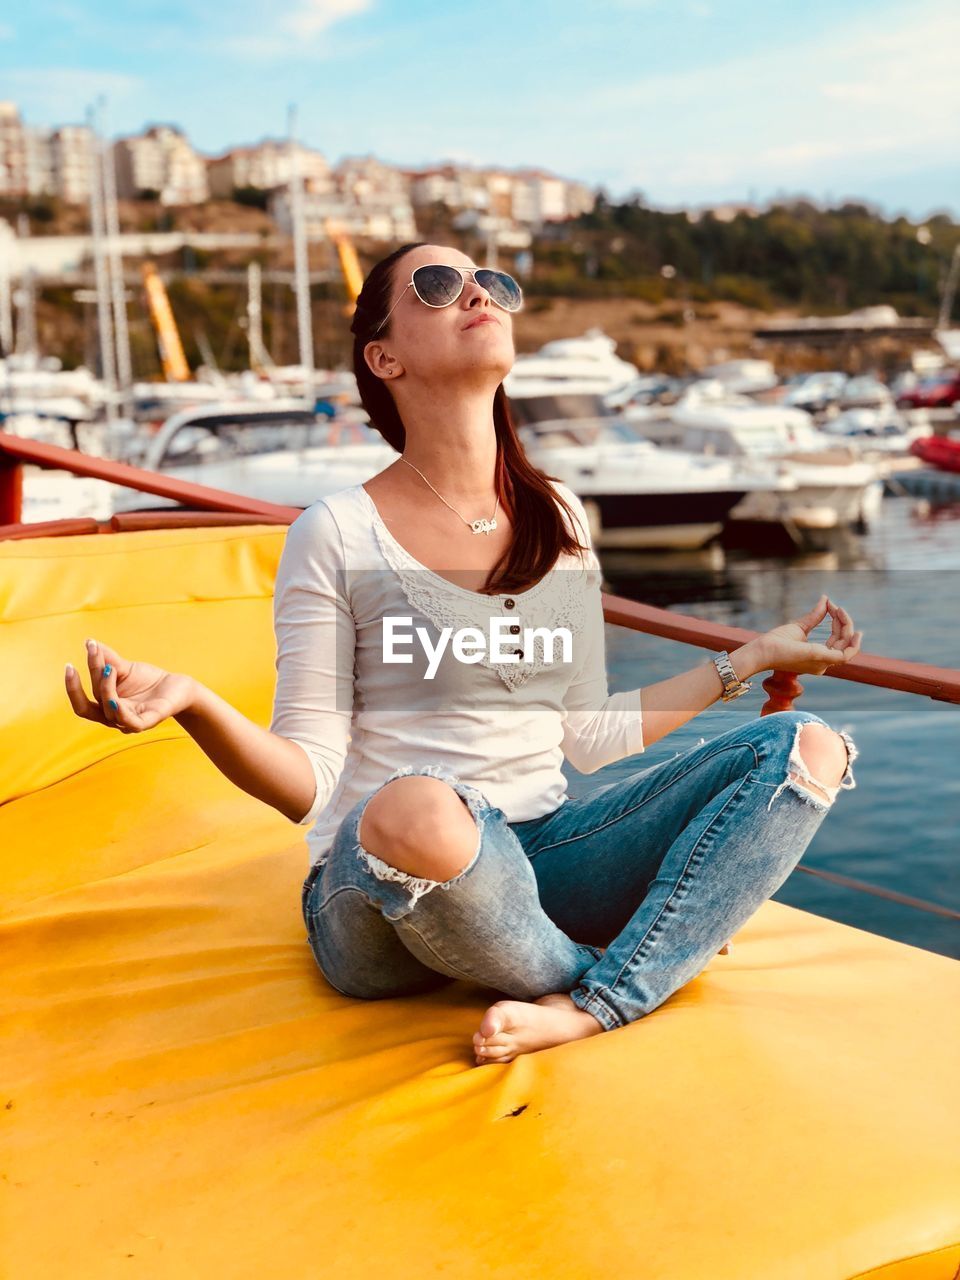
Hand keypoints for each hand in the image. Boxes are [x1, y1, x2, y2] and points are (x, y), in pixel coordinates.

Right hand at [65, 638, 194, 733]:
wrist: (178, 687)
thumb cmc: (148, 681)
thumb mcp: (124, 668)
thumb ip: (107, 660)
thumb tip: (89, 642)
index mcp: (104, 706)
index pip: (82, 700)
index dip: (73, 685)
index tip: (69, 664)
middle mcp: (112, 717)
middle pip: (87, 708)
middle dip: (77, 688)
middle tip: (73, 666)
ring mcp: (129, 722)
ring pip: (108, 711)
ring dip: (105, 688)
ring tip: (109, 668)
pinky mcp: (147, 722)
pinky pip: (130, 722)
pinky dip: (120, 712)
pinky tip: (115, 699)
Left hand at [755, 594, 862, 676]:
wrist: (763, 651)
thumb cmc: (776, 643)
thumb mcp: (800, 626)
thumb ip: (815, 616)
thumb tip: (826, 599)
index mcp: (819, 657)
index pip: (837, 640)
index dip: (838, 622)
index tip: (831, 606)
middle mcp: (823, 664)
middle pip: (844, 642)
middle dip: (843, 622)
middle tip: (835, 607)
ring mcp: (823, 663)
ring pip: (847, 646)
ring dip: (846, 626)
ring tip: (839, 610)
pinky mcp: (821, 658)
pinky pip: (846, 655)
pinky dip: (853, 643)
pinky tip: (855, 631)